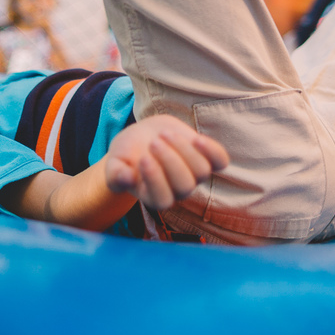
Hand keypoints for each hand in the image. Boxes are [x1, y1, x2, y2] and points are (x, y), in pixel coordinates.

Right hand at [103, 115, 227, 209]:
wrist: (142, 137)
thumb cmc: (126, 154)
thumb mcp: (114, 163)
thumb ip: (115, 174)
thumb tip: (125, 179)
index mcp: (155, 196)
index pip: (163, 199)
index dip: (156, 180)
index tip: (143, 159)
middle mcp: (178, 190)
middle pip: (185, 186)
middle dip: (170, 161)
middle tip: (153, 142)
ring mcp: (194, 174)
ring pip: (201, 171)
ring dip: (184, 149)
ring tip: (164, 134)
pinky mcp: (205, 157)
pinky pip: (220, 160)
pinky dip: (212, 149)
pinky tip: (195, 138)